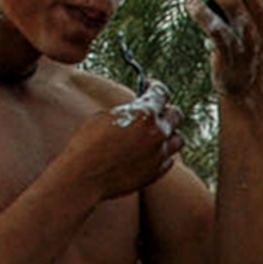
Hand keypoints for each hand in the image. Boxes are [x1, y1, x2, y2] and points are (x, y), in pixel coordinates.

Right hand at [59, 82, 179, 200]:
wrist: (84, 176)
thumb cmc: (88, 144)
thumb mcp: (107, 116)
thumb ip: (129, 110)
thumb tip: (138, 108)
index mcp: (145, 114)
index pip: (161, 93)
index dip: (156, 87)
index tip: (152, 87)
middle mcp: (157, 133)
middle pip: (176, 115)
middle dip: (165, 109)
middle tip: (156, 110)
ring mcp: (159, 155)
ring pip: (178, 139)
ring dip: (169, 133)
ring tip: (156, 133)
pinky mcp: (156, 172)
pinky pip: (169, 159)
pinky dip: (162, 153)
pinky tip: (150, 151)